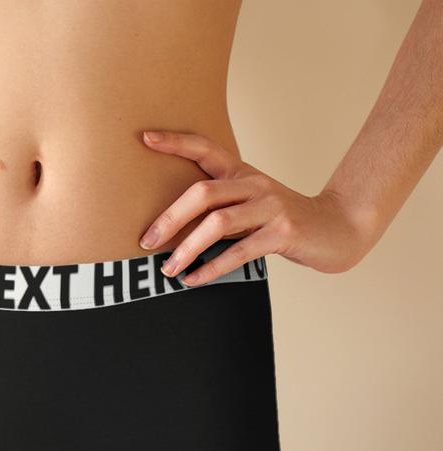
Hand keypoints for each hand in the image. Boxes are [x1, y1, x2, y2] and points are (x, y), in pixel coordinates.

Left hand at [139, 131, 373, 285]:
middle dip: (170, 218)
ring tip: (168, 269)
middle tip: (146, 241)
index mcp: (242, 174)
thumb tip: (170, 232)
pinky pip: (239, 252)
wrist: (338, 229)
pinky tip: (193, 280)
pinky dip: (212, 268)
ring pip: (218, 223)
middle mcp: (255, 184)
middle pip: (203, 192)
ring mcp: (270, 207)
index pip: (206, 148)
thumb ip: (219, 210)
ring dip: (187, 248)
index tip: (145, 137)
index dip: (176, 142)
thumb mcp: (250, 206)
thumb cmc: (282, 222)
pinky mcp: (283, 233)